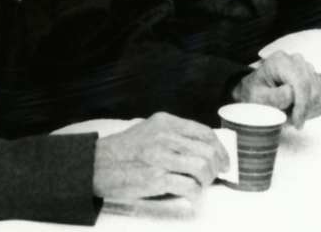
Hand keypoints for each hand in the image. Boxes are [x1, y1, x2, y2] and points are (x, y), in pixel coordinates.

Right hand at [92, 113, 228, 201]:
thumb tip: (203, 149)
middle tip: (214, 178)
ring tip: (200, 187)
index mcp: (164, 122)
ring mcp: (160, 157)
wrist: (95, 165)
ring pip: (202, 168)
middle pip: (207, 151)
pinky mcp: (155, 178)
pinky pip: (189, 186)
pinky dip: (195, 194)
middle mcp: (164, 136)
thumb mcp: (148, 131)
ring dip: (207, 182)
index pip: (204, 132)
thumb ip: (172, 135)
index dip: (220, 149)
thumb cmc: (123, 151)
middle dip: (217, 168)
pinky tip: (190, 197)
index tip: (224, 162)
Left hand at [231, 51, 320, 128]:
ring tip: (290, 115)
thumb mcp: (257, 97)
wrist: (256, 92)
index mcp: (280, 61)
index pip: (300, 81)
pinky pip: (319, 100)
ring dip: (307, 110)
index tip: (297, 121)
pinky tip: (297, 112)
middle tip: (290, 121)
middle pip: (312, 87)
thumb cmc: (254, 94)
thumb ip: (273, 97)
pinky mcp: (313, 81)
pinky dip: (310, 111)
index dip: (302, 103)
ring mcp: (307, 70)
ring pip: (317, 94)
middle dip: (304, 109)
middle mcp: (296, 61)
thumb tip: (291, 93)